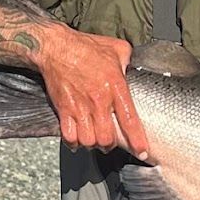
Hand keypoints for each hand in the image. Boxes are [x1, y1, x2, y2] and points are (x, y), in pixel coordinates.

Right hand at [34, 25, 151, 159]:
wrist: (56, 48)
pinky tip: (78, 139)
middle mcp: (98, 100)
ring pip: (88, 141)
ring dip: (93, 144)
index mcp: (116, 86)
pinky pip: (69, 137)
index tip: (142, 152)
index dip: (137, 140)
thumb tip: (137, 68)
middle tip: (111, 141)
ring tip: (95, 140)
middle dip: (110, 145)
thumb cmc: (87, 47)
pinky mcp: (63, 109)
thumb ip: (130, 62)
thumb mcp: (118, 49)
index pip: (129, 120)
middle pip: (107, 138)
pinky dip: (74, 143)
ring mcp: (79, 107)